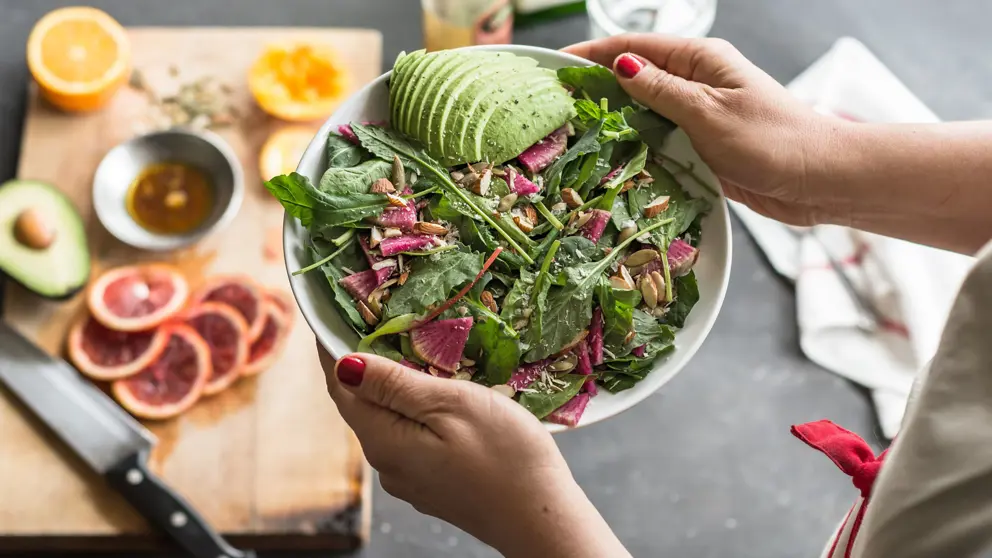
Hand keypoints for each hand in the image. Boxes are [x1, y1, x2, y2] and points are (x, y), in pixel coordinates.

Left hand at [318, 347, 630, 557]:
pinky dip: (414, 410)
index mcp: (383, 441)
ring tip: (412, 349)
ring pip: (388, 420)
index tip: (337, 312)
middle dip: (364, 364)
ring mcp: (409, 479)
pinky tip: (437, 395)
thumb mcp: (452, 405)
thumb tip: (344, 365)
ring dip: (392, 387)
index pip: (340, 387)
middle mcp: (387, 464)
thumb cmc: (507, 457)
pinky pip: (410, 437)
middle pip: (362, 404)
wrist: (542, 520)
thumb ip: (395, 386)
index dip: (333, 349)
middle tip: (378, 320)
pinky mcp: (432, 484)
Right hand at [564, 34, 844, 226]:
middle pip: (634, 78)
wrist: (818, 179)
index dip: (591, 55)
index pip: (633, 48)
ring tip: (571, 135)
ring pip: (643, 112)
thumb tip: (619, 66)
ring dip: (613, 121)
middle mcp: (695, 82)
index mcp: (700, 60)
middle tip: (554, 108)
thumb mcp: (708, 111)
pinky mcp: (701, 144)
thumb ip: (661, 91)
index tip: (555, 67)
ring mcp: (697, 114)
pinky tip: (610, 159)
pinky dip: (635, 146)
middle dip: (595, 89)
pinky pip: (658, 139)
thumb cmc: (771, 140)